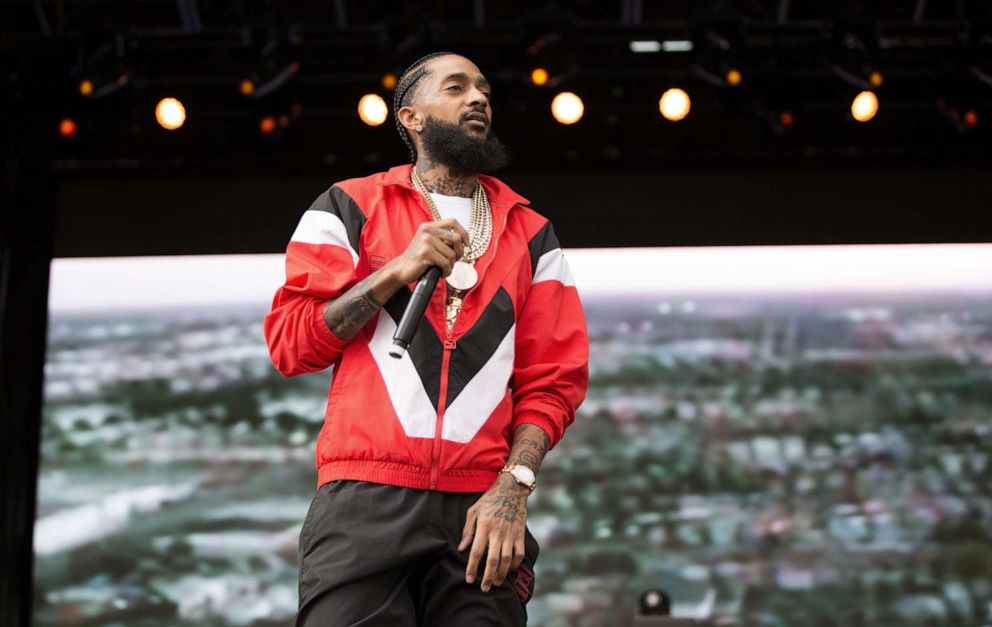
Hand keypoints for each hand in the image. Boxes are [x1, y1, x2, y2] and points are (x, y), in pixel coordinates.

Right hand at [385, 218, 469, 285]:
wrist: (401, 269)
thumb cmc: (418, 259)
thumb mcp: (429, 243)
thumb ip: (443, 238)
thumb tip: (464, 241)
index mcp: (429, 226)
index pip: (453, 222)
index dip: (464, 233)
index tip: (467, 245)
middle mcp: (427, 231)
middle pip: (456, 239)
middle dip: (459, 253)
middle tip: (453, 262)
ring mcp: (426, 241)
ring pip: (452, 254)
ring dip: (451, 266)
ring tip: (444, 269)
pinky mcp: (425, 253)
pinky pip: (445, 263)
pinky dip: (446, 271)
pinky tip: (441, 274)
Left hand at [459, 473, 528, 591]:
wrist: (511, 490)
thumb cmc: (489, 500)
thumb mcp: (473, 511)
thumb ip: (467, 531)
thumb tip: (461, 548)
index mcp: (484, 526)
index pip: (477, 552)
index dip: (472, 567)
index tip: (469, 579)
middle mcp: (497, 532)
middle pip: (492, 560)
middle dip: (488, 577)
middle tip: (484, 588)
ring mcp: (510, 534)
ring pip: (507, 560)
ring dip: (501, 574)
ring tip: (496, 583)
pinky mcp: (520, 534)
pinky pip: (519, 553)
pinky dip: (515, 564)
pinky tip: (510, 570)